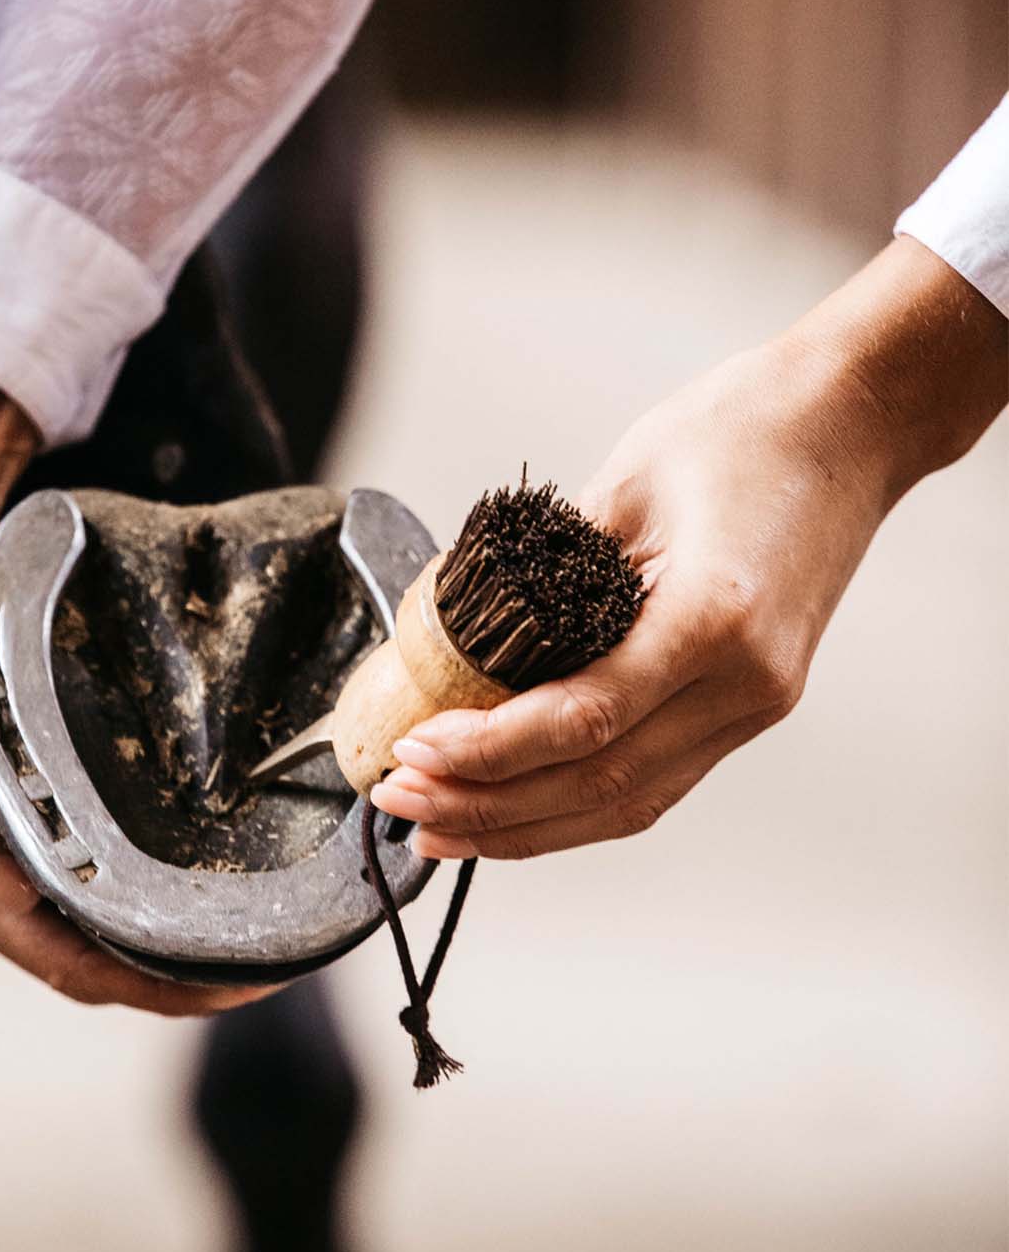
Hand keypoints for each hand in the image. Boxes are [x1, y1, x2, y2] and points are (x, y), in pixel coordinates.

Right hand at [0, 333, 261, 1013]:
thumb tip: (8, 897)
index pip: (64, 965)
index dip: (153, 985)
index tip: (246, 983)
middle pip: (82, 959)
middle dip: (172, 973)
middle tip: (275, 960)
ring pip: (84, 924)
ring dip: (158, 937)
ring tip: (250, 928)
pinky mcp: (3, 812)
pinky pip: (79, 873)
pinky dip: (135, 886)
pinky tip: (187, 871)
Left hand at [372, 239, 1005, 861]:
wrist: (852, 426)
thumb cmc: (745, 430)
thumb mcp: (627, 480)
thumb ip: (551, 570)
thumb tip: (463, 636)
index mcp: (714, 618)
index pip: (583, 720)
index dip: (488, 750)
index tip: (413, 748)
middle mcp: (746, 683)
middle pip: (599, 783)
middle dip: (487, 806)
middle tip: (400, 801)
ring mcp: (756, 705)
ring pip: (629, 804)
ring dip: (526, 825)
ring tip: (439, 825)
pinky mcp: (752, 707)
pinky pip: (654, 781)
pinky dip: (577, 804)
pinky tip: (515, 808)